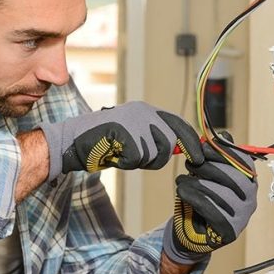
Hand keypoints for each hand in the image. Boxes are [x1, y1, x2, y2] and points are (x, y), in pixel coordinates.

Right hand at [38, 101, 203, 178]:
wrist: (72, 140)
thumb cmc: (103, 142)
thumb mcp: (134, 136)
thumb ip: (156, 139)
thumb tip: (183, 149)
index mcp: (146, 110)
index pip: (179, 124)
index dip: (192, 142)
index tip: (200, 157)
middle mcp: (143, 112)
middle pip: (169, 143)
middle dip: (158, 157)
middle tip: (136, 158)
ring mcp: (134, 122)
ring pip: (154, 154)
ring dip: (139, 161)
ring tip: (120, 152)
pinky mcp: (124, 133)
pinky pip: (137, 160)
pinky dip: (126, 163)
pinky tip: (113, 154)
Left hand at [163, 134, 257, 264]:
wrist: (192, 232)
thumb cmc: (202, 199)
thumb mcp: (208, 175)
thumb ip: (217, 157)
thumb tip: (224, 135)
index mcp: (249, 182)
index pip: (243, 163)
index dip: (223, 152)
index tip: (203, 148)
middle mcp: (250, 199)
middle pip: (233, 177)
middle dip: (208, 167)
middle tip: (189, 164)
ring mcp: (242, 217)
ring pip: (220, 193)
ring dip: (196, 182)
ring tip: (181, 180)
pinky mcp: (229, 231)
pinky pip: (211, 210)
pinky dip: (194, 197)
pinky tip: (181, 191)